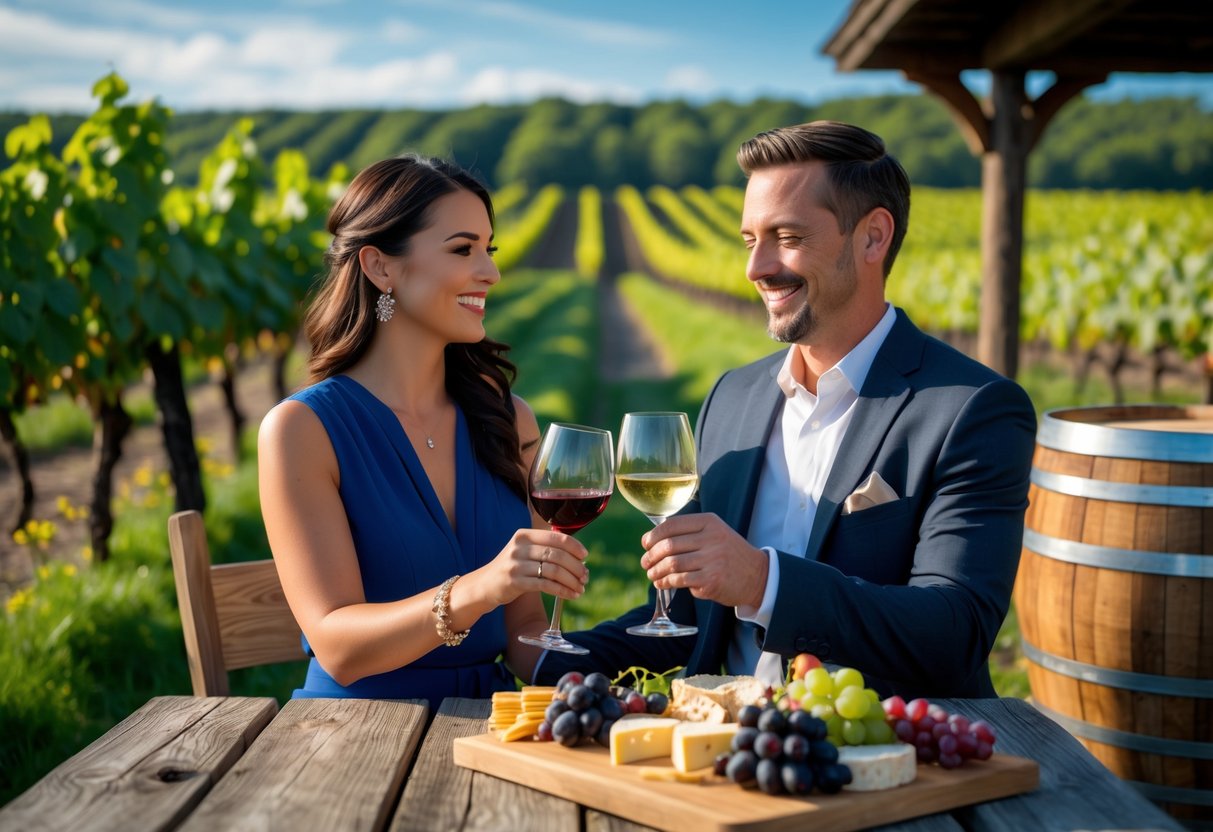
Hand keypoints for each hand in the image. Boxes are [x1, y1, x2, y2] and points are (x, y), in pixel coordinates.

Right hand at [483, 528, 588, 606]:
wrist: (485, 585)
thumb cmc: (512, 568)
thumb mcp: (524, 551)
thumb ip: (545, 548)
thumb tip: (578, 556)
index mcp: (524, 535)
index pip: (555, 537)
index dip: (574, 546)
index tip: (585, 556)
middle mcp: (519, 547)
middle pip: (557, 555)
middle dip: (575, 567)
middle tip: (585, 576)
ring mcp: (515, 565)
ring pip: (553, 571)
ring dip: (571, 581)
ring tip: (580, 588)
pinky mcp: (515, 582)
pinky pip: (545, 585)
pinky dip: (562, 590)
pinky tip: (570, 595)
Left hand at [640, 513, 767, 607]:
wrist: (758, 576)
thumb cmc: (730, 554)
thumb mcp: (716, 533)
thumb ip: (691, 533)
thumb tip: (654, 539)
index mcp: (710, 523)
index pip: (672, 525)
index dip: (653, 535)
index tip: (645, 543)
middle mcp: (711, 539)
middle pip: (669, 545)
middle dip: (651, 555)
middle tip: (645, 562)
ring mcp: (712, 560)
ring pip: (672, 564)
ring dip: (656, 571)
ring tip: (652, 574)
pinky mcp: (711, 581)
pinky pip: (680, 581)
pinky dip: (666, 583)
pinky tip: (662, 583)